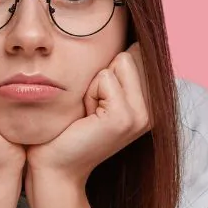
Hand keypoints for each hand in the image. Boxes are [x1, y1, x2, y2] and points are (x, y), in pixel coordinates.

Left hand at [25, 44, 151, 183]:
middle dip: (100, 77)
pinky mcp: (125, 118)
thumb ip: (115, 71)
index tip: (98, 104)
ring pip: (117, 64)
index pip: (135, 55)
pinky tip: (86, 119)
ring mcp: (142, 116)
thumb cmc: (68, 130)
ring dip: (94, 85)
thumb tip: (129, 39)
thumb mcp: (97, 96)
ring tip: (88, 114)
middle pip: (127, 57)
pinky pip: (105, 78)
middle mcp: (153, 110)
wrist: (54, 167)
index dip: (107, 72)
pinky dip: (89, 94)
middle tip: (90, 110)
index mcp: (150, 104)